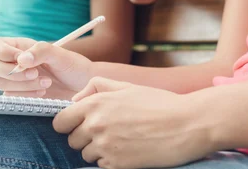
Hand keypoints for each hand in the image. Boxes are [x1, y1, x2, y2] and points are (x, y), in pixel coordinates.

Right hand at [0, 37, 92, 99]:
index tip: (21, 58)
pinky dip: (26, 95)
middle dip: (12, 72)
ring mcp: (15, 79)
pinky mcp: (19, 95)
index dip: (2, 52)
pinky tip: (43, 92)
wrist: (83, 88)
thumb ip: (41, 51)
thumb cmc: (73, 66)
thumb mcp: (60, 54)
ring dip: (23, 85)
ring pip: (1, 83)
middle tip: (35, 73)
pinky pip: (10, 97)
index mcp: (19, 46)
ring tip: (46, 82)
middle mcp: (13, 62)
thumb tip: (21, 59)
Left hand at [54, 77, 216, 168]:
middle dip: (84, 137)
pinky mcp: (117, 164)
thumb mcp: (126, 87)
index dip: (68, 124)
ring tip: (120, 140)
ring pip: (85, 155)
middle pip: (72, 140)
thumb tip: (76, 99)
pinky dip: (111, 161)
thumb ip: (97, 87)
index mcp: (95, 104)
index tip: (78, 125)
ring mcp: (105, 146)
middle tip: (107, 132)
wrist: (187, 124)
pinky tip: (128, 150)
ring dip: (97, 150)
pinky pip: (101, 165)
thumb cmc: (159, 103)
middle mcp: (95, 125)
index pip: (60, 122)